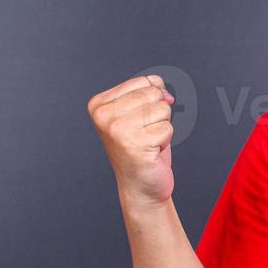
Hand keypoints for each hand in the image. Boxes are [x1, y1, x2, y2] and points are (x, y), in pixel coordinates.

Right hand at [88, 74, 176, 206]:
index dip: (153, 99)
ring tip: (147, 142)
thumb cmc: (142, 148)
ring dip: (162, 127)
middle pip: (154, 94)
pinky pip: (167, 128)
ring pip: (163, 110)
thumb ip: (149, 91)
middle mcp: (103, 115)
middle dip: (158, 114)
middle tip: (145, 133)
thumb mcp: (140, 112)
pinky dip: (164, 141)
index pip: (144, 81)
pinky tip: (151, 151)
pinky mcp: (134, 143)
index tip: (139, 120)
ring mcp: (117, 130)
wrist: (140, 185)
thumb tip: (165, 92)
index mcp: (99, 104)